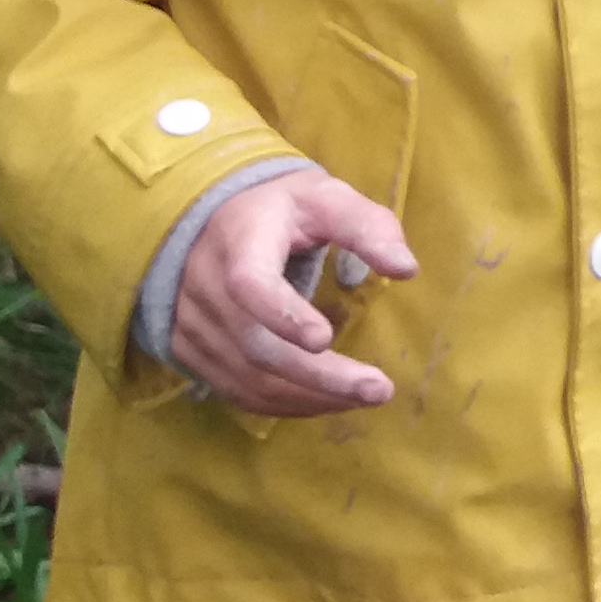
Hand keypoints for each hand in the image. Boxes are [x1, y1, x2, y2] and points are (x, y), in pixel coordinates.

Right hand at [172, 169, 417, 412]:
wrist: (208, 221)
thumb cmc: (279, 210)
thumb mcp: (323, 198)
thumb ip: (367, 227)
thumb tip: (407, 269)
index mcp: (239, 240)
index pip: (249, 283)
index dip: (283, 315)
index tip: (325, 339)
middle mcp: (206, 287)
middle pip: (258, 346)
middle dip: (321, 376)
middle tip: (378, 389)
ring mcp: (194, 326)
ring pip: (250, 378)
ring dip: (311, 396)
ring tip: (365, 397)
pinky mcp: (194, 353)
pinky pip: (239, 391)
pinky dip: (286, 404)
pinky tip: (328, 400)